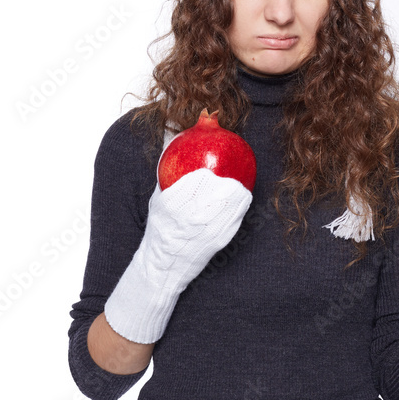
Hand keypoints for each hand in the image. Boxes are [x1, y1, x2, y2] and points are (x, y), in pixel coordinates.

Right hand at [104, 168, 252, 343]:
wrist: (163, 265)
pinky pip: (237, 218)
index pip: (202, 178)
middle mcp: (193, 215)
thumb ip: (166, 168)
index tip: (213, 170)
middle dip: (231, 181)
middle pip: (224, 189)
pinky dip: (240, 208)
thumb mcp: (157, 197)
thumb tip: (171, 135)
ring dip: (240, 193)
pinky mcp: (220, 240)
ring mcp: (209, 229)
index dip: (211, 173)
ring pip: (236, 203)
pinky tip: (241, 202)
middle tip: (232, 176)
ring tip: (239, 188)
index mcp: (176, 203)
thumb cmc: (160, 227)